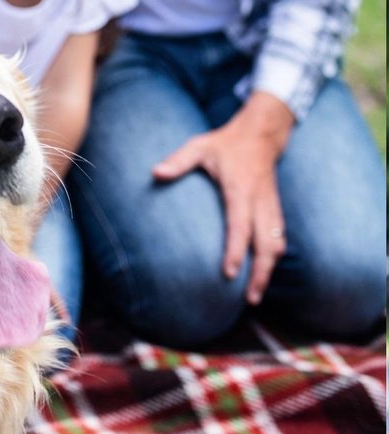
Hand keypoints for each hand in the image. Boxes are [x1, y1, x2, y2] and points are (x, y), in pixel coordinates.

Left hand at [152, 92, 294, 304]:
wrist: (261, 134)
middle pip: (267, 243)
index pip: (239, 224)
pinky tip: (262, 275)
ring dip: (269, 270)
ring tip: (254, 295)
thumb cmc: (224, 144)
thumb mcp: (199, 146)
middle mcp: (260, 201)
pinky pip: (279, 238)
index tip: (228, 273)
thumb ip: (178, 161)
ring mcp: (271, 206)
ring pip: (277, 244)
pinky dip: (273, 259)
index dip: (235, 250)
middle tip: (248, 298)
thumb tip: (155, 172)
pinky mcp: (275, 210)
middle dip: (260, 272)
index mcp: (241, 189)